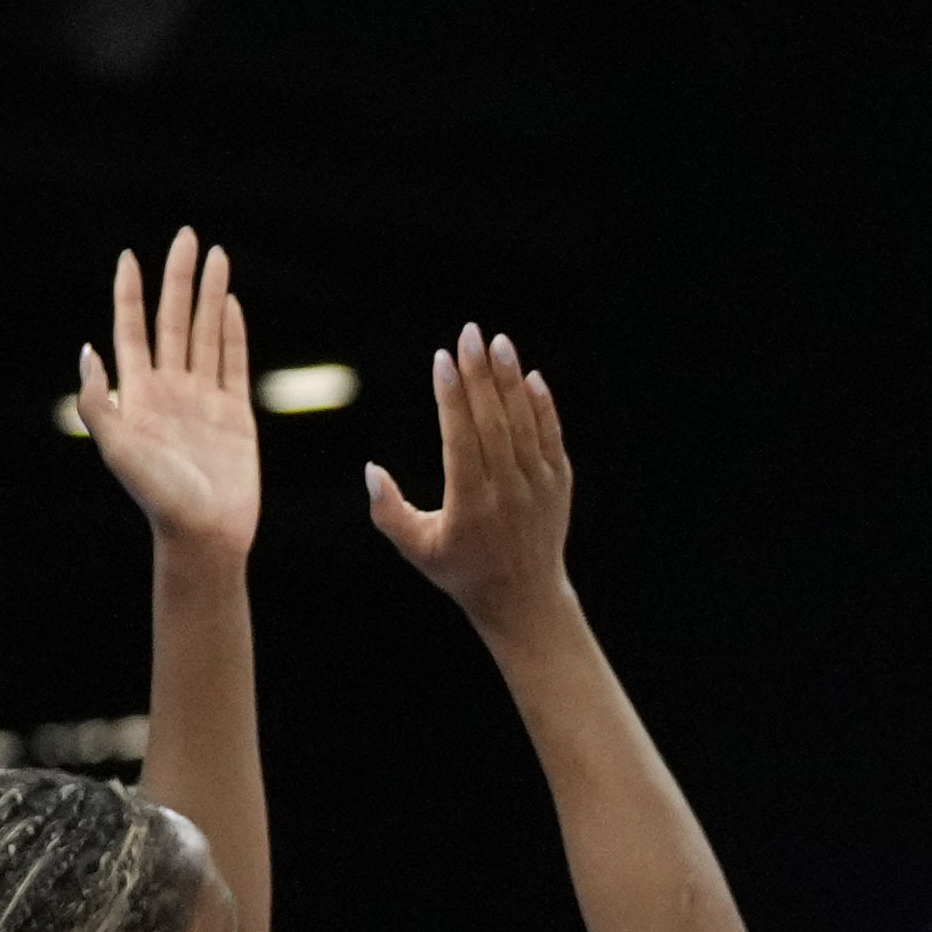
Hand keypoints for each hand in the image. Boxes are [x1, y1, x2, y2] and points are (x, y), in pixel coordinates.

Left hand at [72, 229, 263, 564]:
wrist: (204, 533)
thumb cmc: (157, 496)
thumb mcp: (116, 448)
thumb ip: (97, 401)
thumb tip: (88, 349)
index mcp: (138, 394)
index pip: (132, 330)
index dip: (130, 293)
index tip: (130, 255)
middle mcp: (170, 389)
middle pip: (174, 321)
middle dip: (179, 278)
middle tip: (187, 236)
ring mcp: (204, 399)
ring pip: (207, 334)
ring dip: (209, 294)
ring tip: (217, 256)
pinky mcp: (237, 414)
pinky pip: (234, 364)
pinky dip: (233, 332)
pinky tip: (231, 304)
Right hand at [364, 328, 574, 617]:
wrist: (524, 598)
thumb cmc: (461, 571)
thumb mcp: (416, 548)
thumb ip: (388, 511)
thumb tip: (371, 469)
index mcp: (471, 505)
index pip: (461, 441)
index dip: (452, 398)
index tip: (442, 360)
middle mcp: (508, 492)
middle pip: (493, 423)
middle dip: (480, 375)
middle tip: (468, 333)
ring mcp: (539, 487)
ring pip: (524, 424)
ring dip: (511, 380)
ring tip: (498, 342)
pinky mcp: (560, 485)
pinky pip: (552, 438)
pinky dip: (542, 407)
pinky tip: (530, 377)